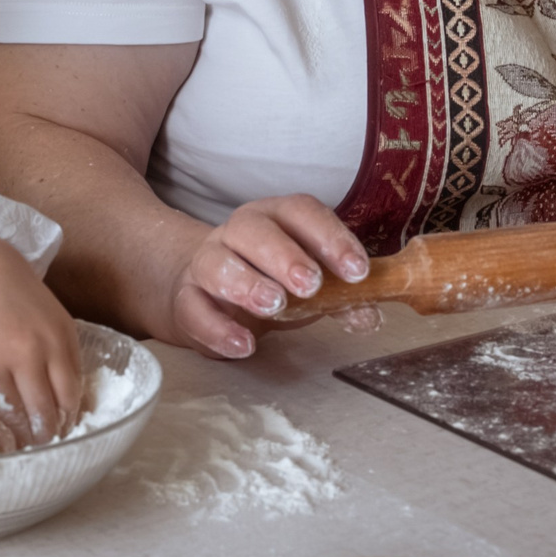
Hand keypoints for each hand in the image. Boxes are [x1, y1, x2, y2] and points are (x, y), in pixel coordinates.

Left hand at [0, 233, 84, 444]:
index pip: (14, 421)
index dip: (16, 444)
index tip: (14, 455)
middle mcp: (25, 354)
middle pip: (45, 414)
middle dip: (42, 439)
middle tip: (36, 451)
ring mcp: (51, 340)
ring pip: (69, 398)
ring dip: (63, 421)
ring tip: (54, 434)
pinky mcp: (68, 330)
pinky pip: (78, 374)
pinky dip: (73, 396)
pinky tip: (63, 408)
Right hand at [164, 194, 371, 359]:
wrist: (205, 290)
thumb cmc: (268, 279)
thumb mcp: (308, 283)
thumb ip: (340, 298)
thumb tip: (369, 315)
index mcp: (275, 218)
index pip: (301, 211)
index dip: (330, 237)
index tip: (357, 270)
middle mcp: (238, 232)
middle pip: (254, 230)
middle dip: (284, 255)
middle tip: (311, 284)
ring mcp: (207, 262)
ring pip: (216, 262)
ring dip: (246, 283)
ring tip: (274, 305)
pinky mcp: (186, 298)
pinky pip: (193, 308)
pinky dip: (218, 329)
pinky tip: (244, 345)